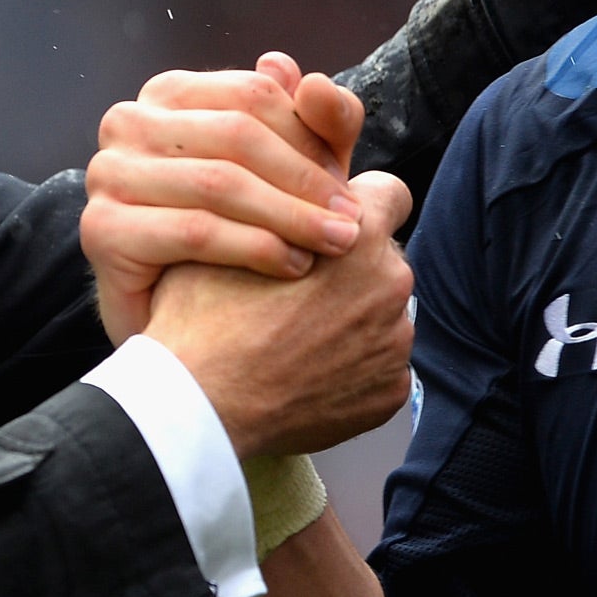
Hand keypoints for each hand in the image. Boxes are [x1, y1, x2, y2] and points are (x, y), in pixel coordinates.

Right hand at [82, 56, 365, 343]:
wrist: (176, 328)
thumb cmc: (233, 237)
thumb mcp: (284, 174)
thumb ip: (310, 126)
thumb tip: (310, 78)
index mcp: (169, 94)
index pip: (253, 95)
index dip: (309, 137)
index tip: (349, 182)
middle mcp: (128, 122)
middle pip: (237, 136)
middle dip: (304, 179)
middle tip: (353, 220)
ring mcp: (108, 173)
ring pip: (219, 183)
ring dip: (290, 216)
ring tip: (335, 245)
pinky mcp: (101, 227)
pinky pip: (195, 231)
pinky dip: (255, 248)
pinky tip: (292, 267)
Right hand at [144, 169, 414, 458]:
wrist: (201, 403)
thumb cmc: (207, 315)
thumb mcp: (228, 230)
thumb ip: (279, 205)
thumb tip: (289, 194)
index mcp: (357, 233)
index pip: (391, 193)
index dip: (361, 207)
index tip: (335, 226)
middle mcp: (390, 283)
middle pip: (383, 260)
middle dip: (351, 270)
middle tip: (298, 293)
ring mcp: (394, 342)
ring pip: (382, 316)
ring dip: (352, 321)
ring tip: (297, 340)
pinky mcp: (391, 391)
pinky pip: (379, 367)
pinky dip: (353, 370)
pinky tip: (308, 374)